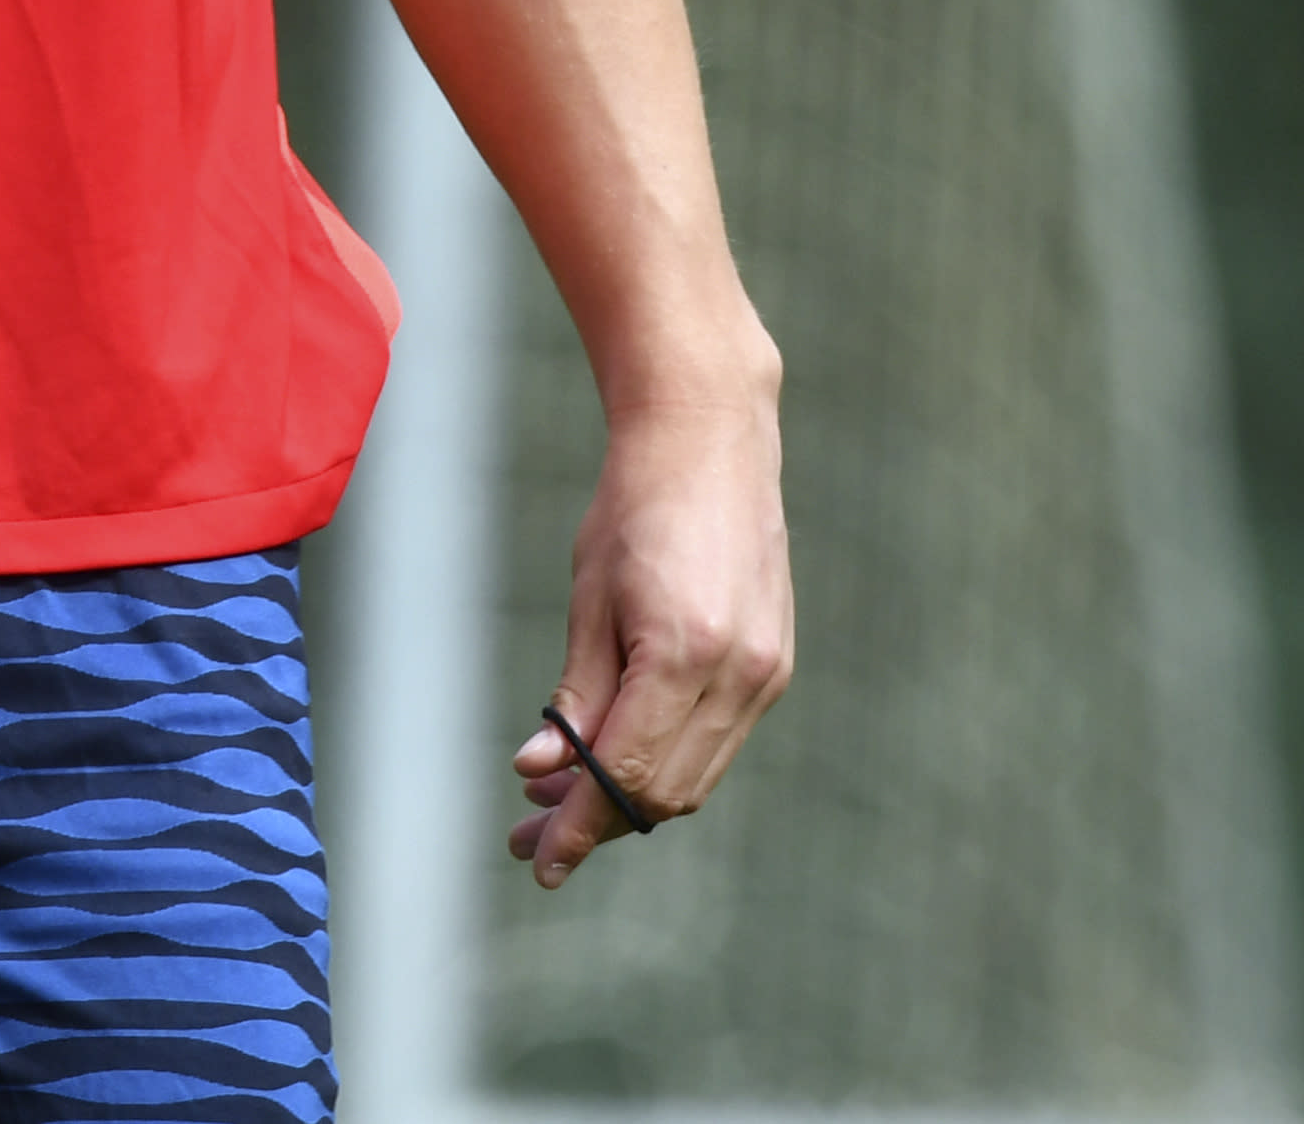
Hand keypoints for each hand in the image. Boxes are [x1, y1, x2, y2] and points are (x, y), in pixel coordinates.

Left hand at [510, 382, 792, 885]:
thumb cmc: (634, 509)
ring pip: (694, 777)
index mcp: (686, 650)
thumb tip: (540, 772)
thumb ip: (574, 693)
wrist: (711, 442)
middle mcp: (739, 673)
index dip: (579, 825)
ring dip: (629, 801)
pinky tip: (613, 758)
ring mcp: (767, 674)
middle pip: (665, 791)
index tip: (537, 860)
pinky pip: (716, 744)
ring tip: (557, 800)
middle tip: (529, 834)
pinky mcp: (774, 668)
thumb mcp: (589, 597)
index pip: (626, 771)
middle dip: (596, 823)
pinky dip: (665, 764)